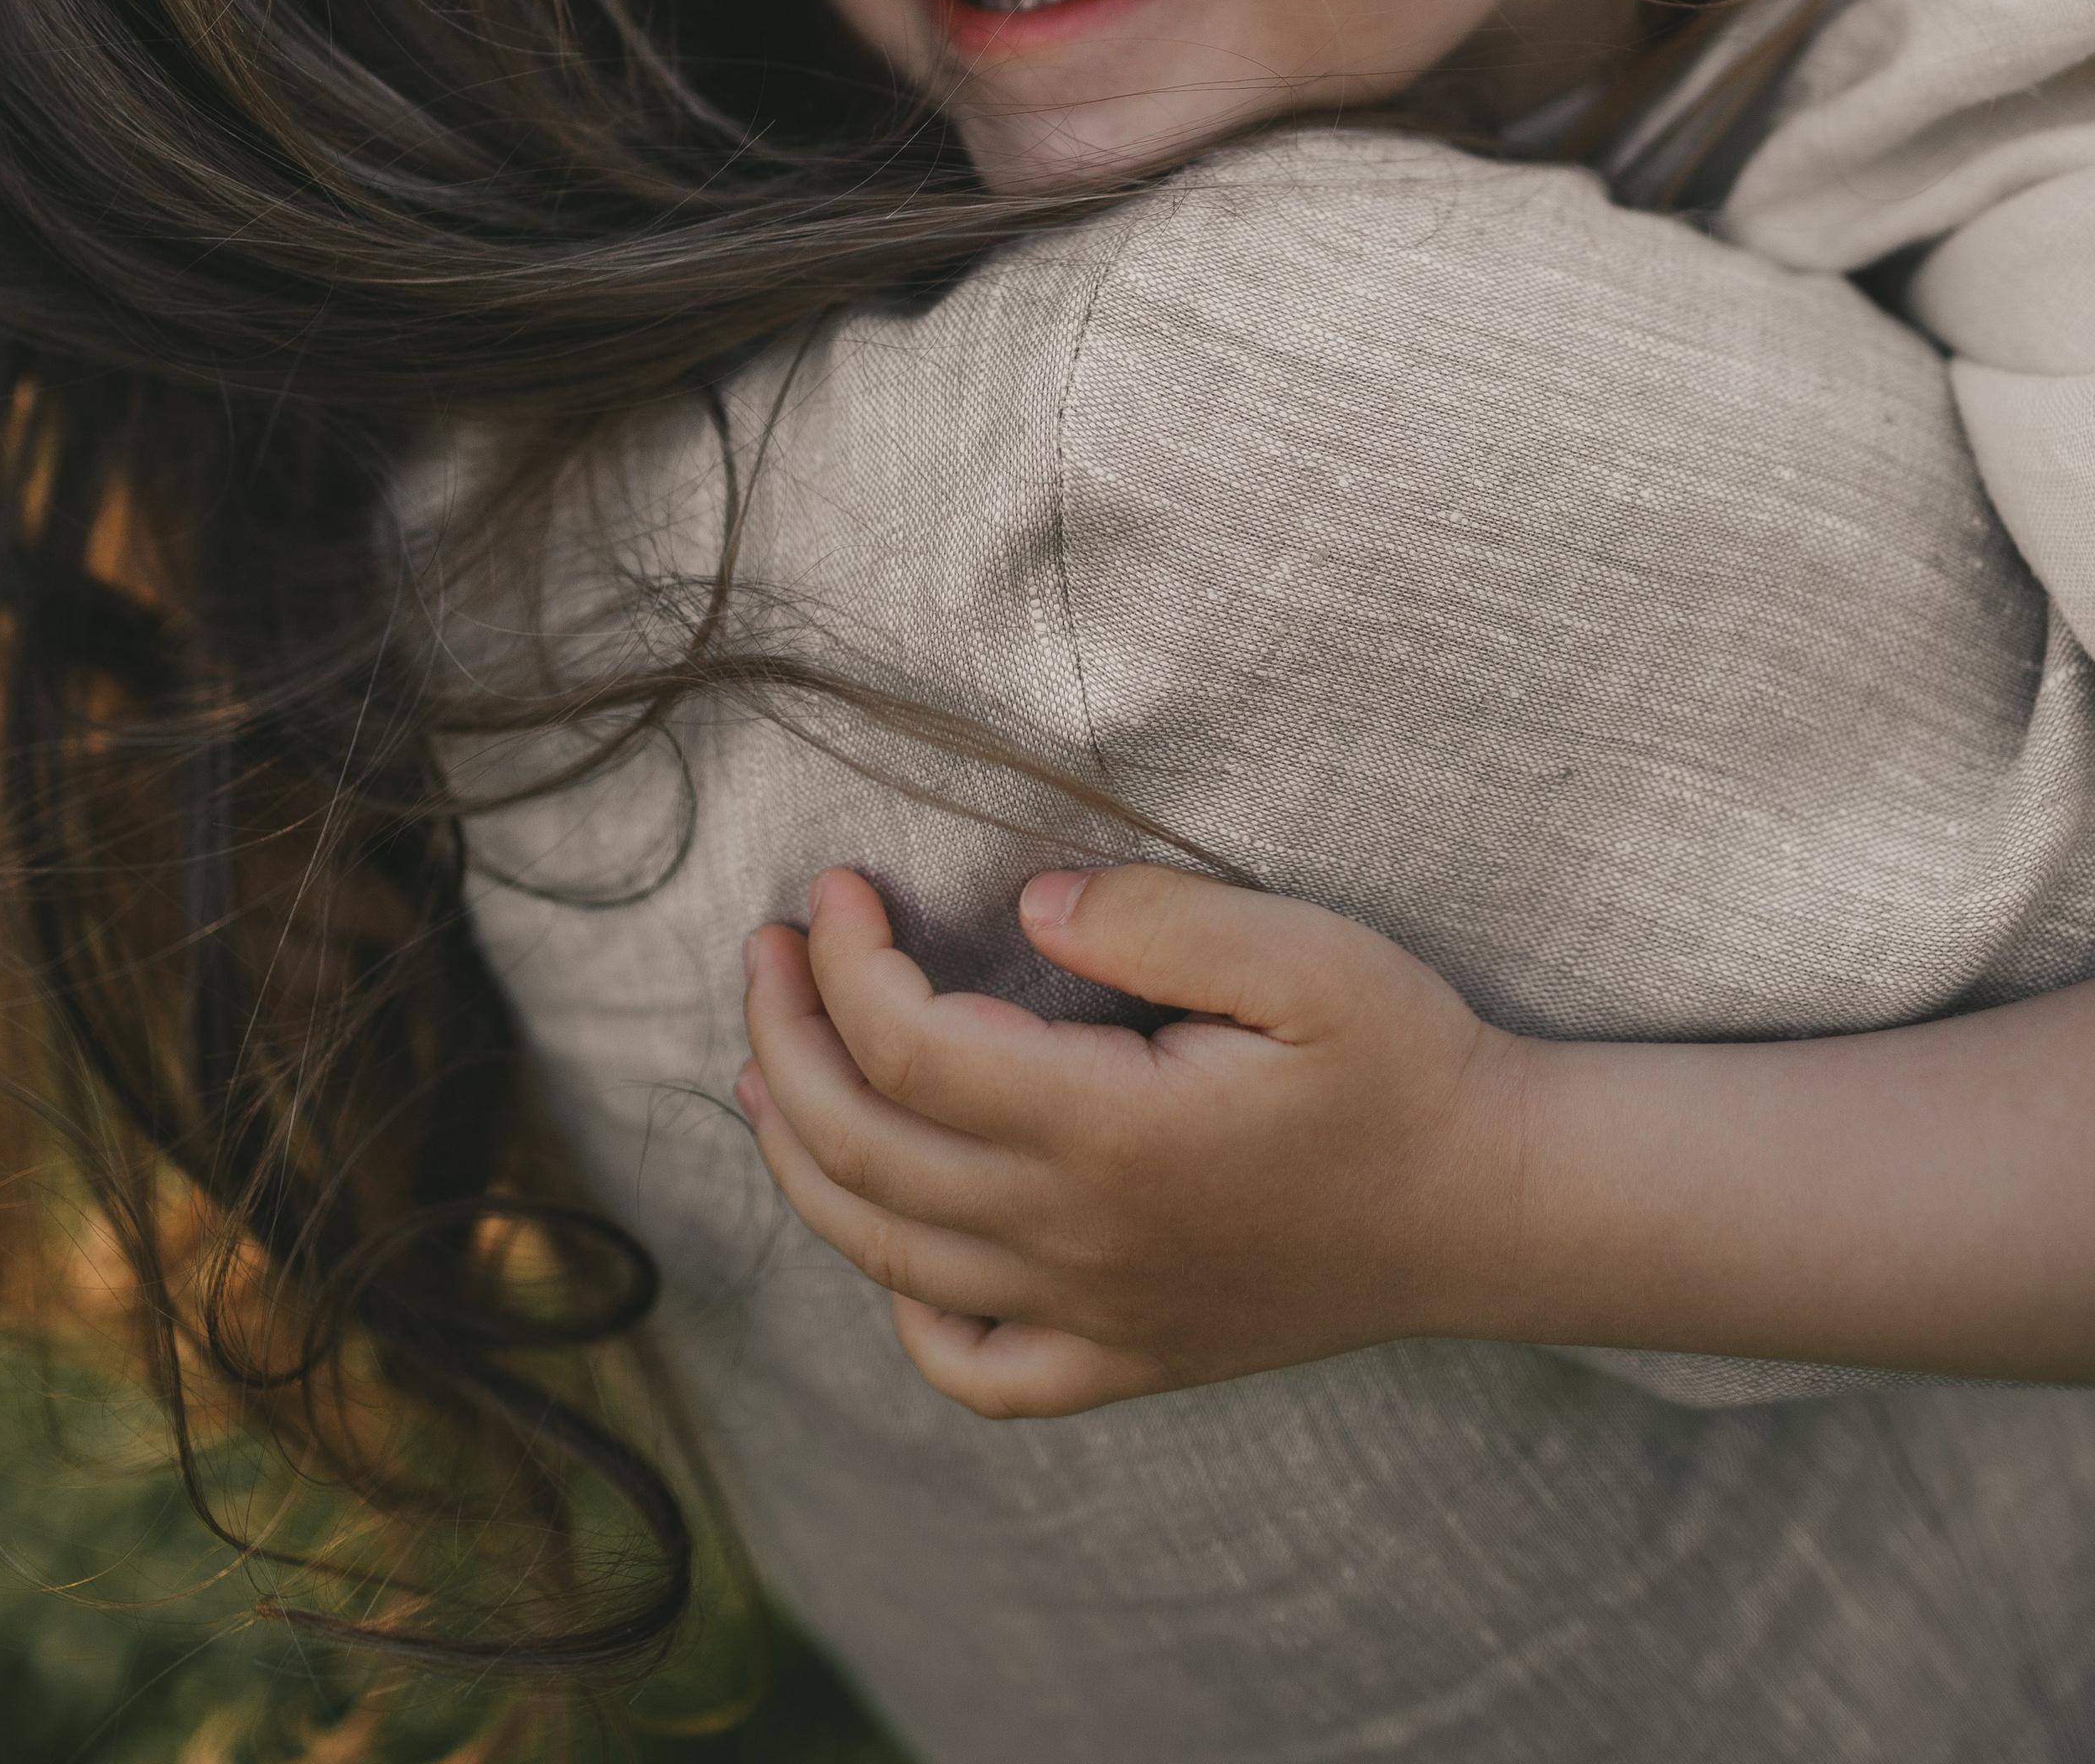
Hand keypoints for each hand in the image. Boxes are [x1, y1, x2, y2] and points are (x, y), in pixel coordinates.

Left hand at [737, 861, 1531, 1417]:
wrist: (1493, 1207)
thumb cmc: (1407, 1065)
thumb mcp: (1305, 954)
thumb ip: (1159, 918)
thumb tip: (1032, 900)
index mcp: (1112, 1134)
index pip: (906, 1052)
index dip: (843, 961)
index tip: (835, 887)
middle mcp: (1080, 1241)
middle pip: (862, 1153)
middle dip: (783, 1039)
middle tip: (767, 948)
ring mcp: (1096, 1315)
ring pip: (886, 1254)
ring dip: (798, 1155)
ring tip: (763, 1067)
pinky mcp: (1126, 1358)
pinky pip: (973, 1369)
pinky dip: (901, 1307)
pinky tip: (890, 1236)